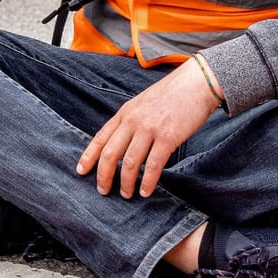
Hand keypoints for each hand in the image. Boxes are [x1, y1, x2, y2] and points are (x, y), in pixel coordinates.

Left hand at [76, 60, 220, 198]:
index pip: (100, 138)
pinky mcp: (168, 137)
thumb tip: (122, 144)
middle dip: (104, 176)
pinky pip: (153, 165)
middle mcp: (133, 121)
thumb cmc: (172, 95)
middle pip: (111, 154)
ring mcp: (150, 129)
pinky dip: (148, 182)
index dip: (89, 156)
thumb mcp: (142, 103)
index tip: (80, 171)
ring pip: (130, 163)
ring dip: (126, 183)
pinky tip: (145, 191)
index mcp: (125, 113)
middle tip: (103, 191)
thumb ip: (131, 121)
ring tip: (126, 194)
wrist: (196, 83)